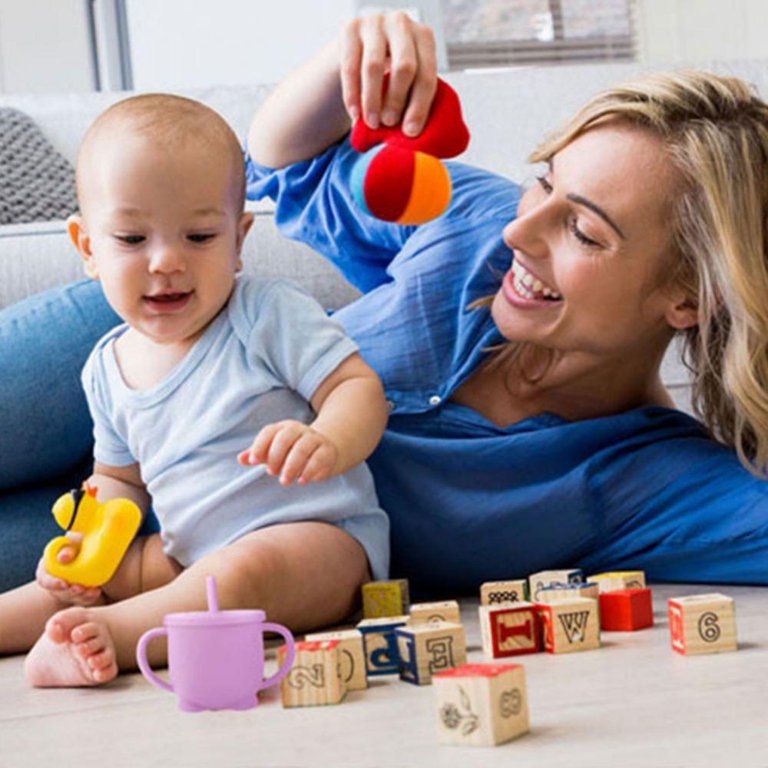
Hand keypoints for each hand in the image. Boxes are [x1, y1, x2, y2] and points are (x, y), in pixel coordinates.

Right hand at [36, 533, 102, 605]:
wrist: (90, 550)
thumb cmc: (78, 543)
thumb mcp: (72, 543)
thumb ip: (67, 549)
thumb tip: (63, 558)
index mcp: (47, 569)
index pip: (44, 580)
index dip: (53, 584)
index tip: (65, 583)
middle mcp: (54, 582)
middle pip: (59, 592)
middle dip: (70, 592)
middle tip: (80, 588)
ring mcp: (65, 590)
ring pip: (71, 597)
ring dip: (81, 596)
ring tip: (91, 591)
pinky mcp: (77, 594)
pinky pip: (82, 599)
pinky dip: (89, 597)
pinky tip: (96, 592)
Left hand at [238, 420, 339, 484]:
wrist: (325, 449)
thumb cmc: (293, 452)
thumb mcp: (274, 452)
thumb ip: (257, 455)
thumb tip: (241, 458)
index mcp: (283, 428)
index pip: (269, 432)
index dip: (260, 445)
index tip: (254, 461)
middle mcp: (299, 431)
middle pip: (285, 437)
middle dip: (276, 455)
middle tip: (271, 473)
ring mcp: (314, 439)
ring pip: (303, 447)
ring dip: (292, 465)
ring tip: (285, 481)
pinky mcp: (327, 450)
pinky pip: (318, 458)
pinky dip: (309, 470)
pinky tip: (301, 480)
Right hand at [339, 11, 437, 135]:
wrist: (365, 44)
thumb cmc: (393, 68)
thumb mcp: (410, 76)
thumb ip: (414, 94)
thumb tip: (411, 134)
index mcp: (424, 37)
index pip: (426, 74)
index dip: (419, 105)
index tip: (410, 131)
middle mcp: (401, 24)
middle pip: (403, 66)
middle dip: (396, 100)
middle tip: (389, 123)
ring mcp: (375, 23)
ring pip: (373, 67)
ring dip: (372, 101)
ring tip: (372, 123)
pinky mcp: (350, 29)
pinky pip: (350, 67)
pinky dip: (352, 95)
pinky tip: (355, 114)